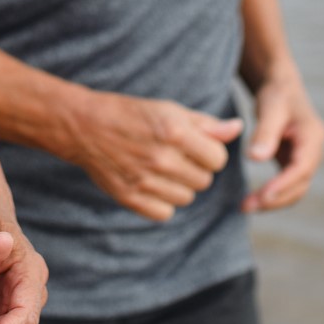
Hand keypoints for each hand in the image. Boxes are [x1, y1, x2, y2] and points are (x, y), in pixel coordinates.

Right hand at [65, 92, 244, 221]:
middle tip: (175, 156)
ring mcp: (145, 181)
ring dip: (180, 186)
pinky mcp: (130, 198)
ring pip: (187, 198)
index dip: (210, 152)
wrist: (86, 126)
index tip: (195, 146)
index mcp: (175, 132)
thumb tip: (237, 128)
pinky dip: (162, 202)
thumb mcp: (170, 110)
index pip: (218, 159)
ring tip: (161, 168)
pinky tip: (151, 184)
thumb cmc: (132, 114)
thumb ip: (206, 124)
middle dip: (195, 169)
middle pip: (204, 180)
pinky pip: (165, 213)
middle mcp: (162, 158)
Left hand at [241, 71, 323, 212]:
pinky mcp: (294, 163)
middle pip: (300, 184)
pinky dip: (273, 195)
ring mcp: (305, 159)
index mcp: (313, 137)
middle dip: (276, 198)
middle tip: (247, 206)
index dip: (283, 184)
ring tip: (246, 206)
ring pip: (295, 189)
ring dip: (273, 201)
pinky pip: (287, 185)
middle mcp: (314, 151)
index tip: (263, 196)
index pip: (302, 168)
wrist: (280, 87)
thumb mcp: (270, 108)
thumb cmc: (276, 94)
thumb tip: (255, 159)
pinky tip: (253, 200)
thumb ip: (264, 133)